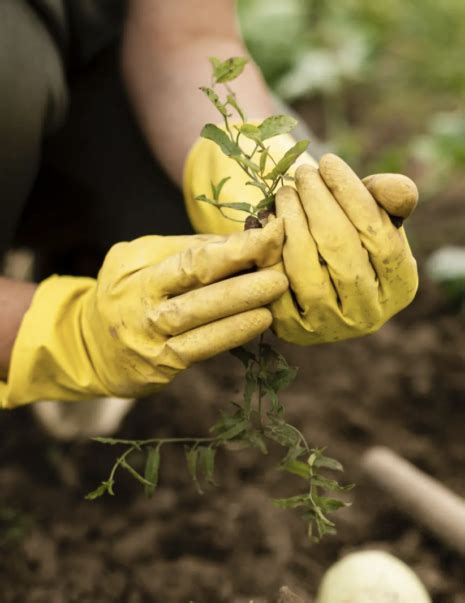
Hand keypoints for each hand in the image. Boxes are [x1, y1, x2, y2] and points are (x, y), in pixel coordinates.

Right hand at [2, 222, 287, 407]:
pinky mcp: (158, 366)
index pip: (190, 254)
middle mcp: (139, 302)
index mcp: (136, 268)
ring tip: (275, 290)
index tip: (271, 233)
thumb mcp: (140, 261)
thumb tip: (239, 240)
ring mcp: (147, 337)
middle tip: (279, 263)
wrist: (87, 346)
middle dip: (240, 271)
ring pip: (198, 317)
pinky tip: (259, 321)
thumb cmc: (125, 294)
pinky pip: (200, 348)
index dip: (233, 245)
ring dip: (241, 303)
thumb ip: (183, 250)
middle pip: (194, 282)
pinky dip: (231, 333)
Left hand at [270, 154, 417, 343]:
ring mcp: (329, 327)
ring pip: (307, 269)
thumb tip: (397, 191)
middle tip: (302, 173)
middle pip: (341, 250)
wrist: (313, 270)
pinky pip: (276, 285)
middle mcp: (369, 315)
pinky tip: (268, 223)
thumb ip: (390, 197)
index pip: (379, 236)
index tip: (329, 162)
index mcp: (400, 286)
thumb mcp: (373, 212)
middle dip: (317, 203)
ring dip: (292, 222)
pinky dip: (270, 250)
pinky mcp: (292, 331)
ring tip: (285, 193)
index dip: (352, 195)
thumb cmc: (348, 232)